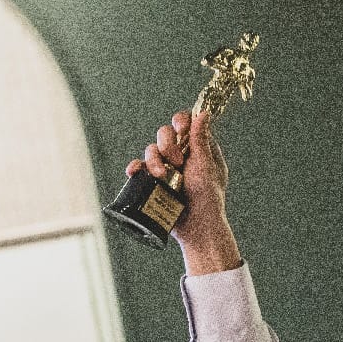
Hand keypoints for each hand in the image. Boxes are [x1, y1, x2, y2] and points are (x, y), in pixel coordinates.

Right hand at [124, 109, 240, 273]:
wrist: (197, 228)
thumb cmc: (208, 199)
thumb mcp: (206, 167)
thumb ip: (201, 140)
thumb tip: (203, 113)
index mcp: (199, 149)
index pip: (185, 124)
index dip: (180, 122)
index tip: (181, 129)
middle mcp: (182, 156)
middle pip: (165, 134)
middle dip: (168, 144)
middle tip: (178, 162)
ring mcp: (167, 169)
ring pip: (151, 150)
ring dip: (153, 159)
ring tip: (161, 175)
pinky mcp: (154, 183)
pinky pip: (140, 168)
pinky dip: (136, 168)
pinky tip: (134, 172)